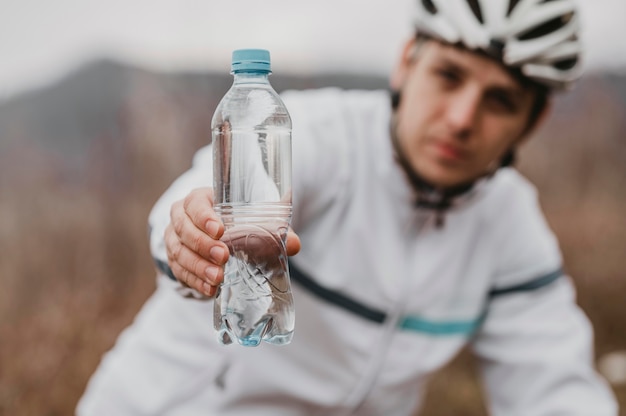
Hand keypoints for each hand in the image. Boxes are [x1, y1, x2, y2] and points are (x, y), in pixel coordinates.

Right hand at [164, 187, 300, 296]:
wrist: (215, 236)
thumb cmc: (235, 222)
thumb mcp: (253, 221)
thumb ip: (273, 230)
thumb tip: (294, 244)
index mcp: (199, 200)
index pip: (195, 203)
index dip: (204, 216)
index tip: (220, 230)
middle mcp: (181, 217)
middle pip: (183, 228)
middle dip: (202, 244)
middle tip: (223, 256)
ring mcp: (174, 240)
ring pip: (179, 252)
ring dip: (198, 266)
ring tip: (217, 278)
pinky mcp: (175, 261)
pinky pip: (180, 271)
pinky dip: (194, 281)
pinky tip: (209, 289)